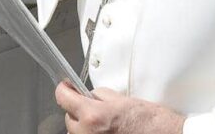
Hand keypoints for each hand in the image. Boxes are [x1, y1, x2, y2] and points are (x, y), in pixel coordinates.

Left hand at [56, 83, 185, 133]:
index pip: (63, 98)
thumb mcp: (122, 99)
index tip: (65, 86)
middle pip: (68, 119)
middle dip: (77, 110)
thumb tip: (89, 95)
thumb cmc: (151, 122)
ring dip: (84, 126)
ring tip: (106, 123)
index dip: (64, 89)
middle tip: (93, 106)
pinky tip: (108, 132)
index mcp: (93, 116)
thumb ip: (100, 95)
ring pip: (76, 133)